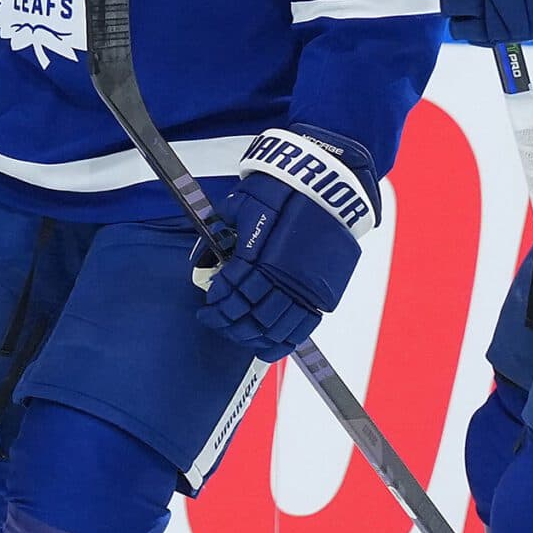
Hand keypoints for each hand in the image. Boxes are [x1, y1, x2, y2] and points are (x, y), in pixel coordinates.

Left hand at [199, 125, 382, 361]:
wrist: (328, 185)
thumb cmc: (284, 189)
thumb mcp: (244, 202)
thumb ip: (223, 231)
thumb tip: (204, 256)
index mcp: (261, 255)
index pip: (231, 289)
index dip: (216, 301)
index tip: (207, 303)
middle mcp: (282, 276)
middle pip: (248, 313)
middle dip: (226, 322)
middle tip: (213, 320)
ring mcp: (305, 288)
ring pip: (272, 327)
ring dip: (249, 335)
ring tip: (235, 334)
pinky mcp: (324, 294)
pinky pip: (301, 329)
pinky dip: (281, 343)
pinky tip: (265, 347)